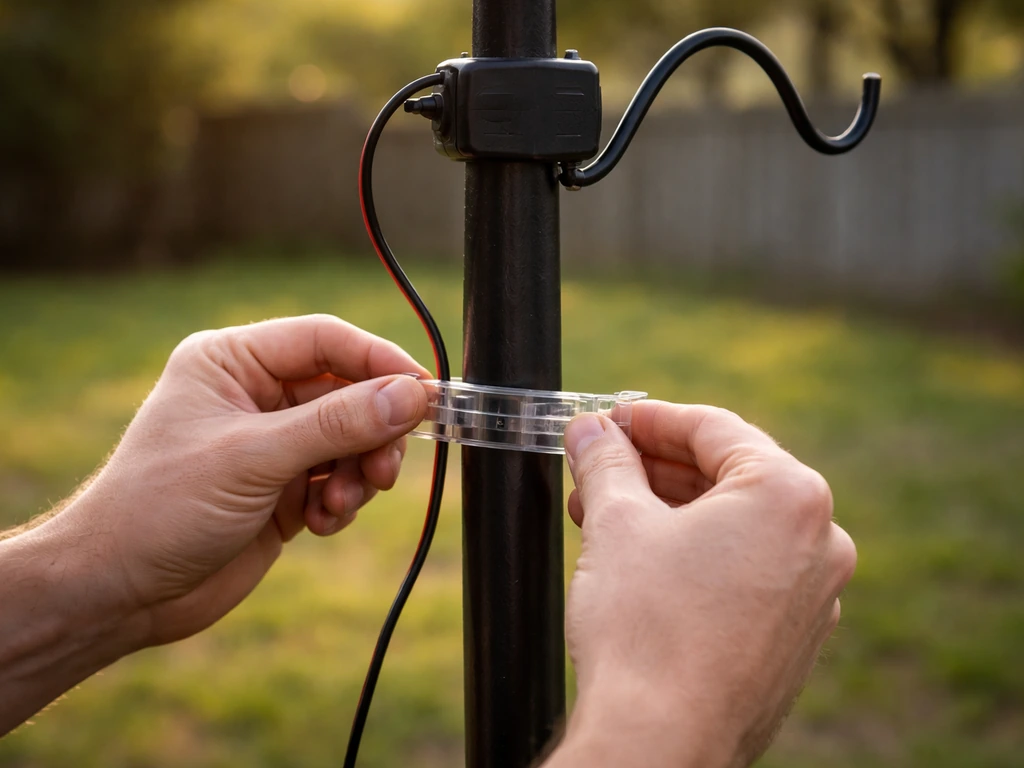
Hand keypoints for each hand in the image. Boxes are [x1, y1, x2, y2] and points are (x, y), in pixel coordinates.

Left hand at [52, 314, 430, 646]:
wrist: (118, 592)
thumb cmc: (160, 508)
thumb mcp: (253, 458)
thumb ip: (337, 425)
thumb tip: (410, 395)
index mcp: (234, 362)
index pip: (326, 341)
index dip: (379, 362)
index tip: (423, 393)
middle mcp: (257, 396)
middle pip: (349, 392)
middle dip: (372, 432)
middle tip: (383, 470)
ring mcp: (273, 444)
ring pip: (352, 440)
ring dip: (357, 473)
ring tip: (337, 504)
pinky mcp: (284, 489)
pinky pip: (340, 480)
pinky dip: (341, 501)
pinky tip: (318, 523)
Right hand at [549, 402, 854, 767]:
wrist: (661, 744)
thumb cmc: (645, 630)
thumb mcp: (616, 522)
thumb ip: (606, 461)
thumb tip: (591, 431)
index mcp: (790, 496)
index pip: (714, 429)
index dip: (650, 419)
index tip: (608, 420)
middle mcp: (820, 542)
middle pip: (727, 476)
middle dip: (653, 468)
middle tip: (598, 466)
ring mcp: (814, 597)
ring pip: (733, 527)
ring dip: (668, 512)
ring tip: (604, 514)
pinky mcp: (793, 640)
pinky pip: (744, 572)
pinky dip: (694, 556)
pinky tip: (641, 561)